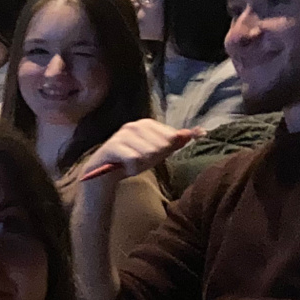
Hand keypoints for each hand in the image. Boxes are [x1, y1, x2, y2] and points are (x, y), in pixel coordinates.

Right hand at [81, 120, 202, 182]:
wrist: (102, 175)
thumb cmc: (131, 162)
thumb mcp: (156, 153)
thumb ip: (175, 142)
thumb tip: (197, 132)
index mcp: (146, 124)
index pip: (171, 136)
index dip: (164, 151)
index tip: (149, 155)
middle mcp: (134, 125)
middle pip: (161, 145)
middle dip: (152, 158)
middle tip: (138, 161)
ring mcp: (122, 134)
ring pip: (148, 152)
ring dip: (141, 165)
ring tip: (130, 164)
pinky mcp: (113, 146)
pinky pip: (135, 159)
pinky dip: (133, 169)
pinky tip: (124, 168)